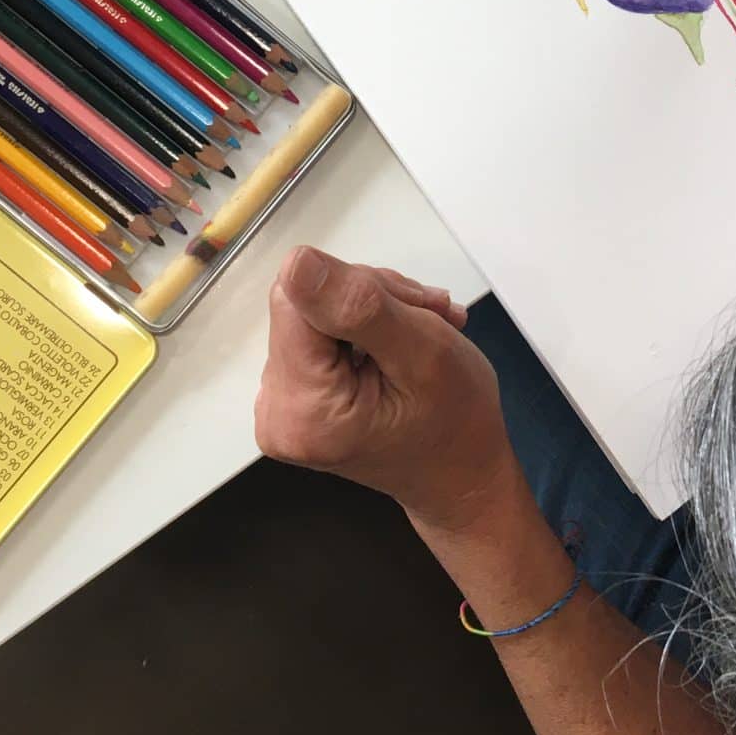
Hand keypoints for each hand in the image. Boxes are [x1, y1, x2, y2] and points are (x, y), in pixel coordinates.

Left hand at [254, 247, 516, 533]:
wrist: (460, 473)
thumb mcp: (423, 353)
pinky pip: (318, 331)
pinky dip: (365, 327)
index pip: (299, 297)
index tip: (412, 311)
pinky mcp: (292, 397)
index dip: (359, 290)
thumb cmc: (457, 424)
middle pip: (305, 304)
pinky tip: (402, 340)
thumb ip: (357, 306)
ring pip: (316, 310)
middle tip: (429, 321)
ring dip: (377, 310)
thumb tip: (295, 261)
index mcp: (301, 409)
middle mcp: (275, 411)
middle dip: (373, 300)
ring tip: (424, 330)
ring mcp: (279, 406)